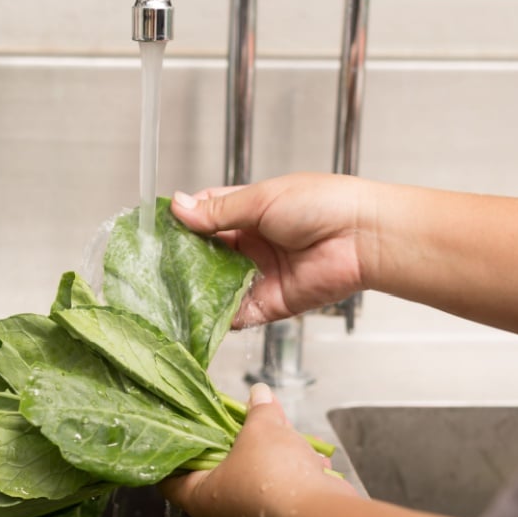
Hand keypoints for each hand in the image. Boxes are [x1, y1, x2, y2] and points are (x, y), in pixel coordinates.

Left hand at [158, 383, 355, 516]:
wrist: (318, 516)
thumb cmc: (272, 474)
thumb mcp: (261, 430)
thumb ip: (257, 411)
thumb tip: (258, 393)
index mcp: (200, 498)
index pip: (169, 479)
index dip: (174, 454)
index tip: (181, 433)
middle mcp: (220, 516)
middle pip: (218, 471)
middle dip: (234, 443)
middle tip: (242, 420)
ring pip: (252, 478)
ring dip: (270, 454)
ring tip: (284, 431)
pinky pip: (277, 491)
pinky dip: (291, 472)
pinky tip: (309, 454)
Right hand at [171, 173, 372, 327]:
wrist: (362, 237)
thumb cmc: (322, 204)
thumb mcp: (261, 200)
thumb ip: (218, 210)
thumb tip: (178, 206)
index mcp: (249, 212)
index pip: (206, 216)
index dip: (182, 222)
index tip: (156, 229)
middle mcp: (251, 244)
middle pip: (206, 255)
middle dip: (183, 261)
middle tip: (154, 265)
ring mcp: (259, 274)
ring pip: (217, 286)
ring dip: (197, 290)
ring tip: (169, 292)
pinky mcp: (270, 303)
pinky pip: (238, 313)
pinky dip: (219, 316)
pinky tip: (199, 314)